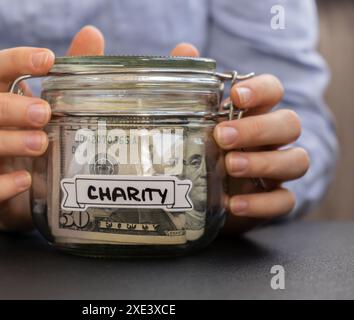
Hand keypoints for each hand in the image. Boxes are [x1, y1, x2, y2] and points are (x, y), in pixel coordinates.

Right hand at [0, 26, 104, 229]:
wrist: (30, 197)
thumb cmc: (46, 147)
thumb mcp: (61, 113)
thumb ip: (74, 77)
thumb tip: (92, 34)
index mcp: (5, 102)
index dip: (15, 61)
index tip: (48, 60)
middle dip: (4, 107)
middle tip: (44, 113)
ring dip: (3, 142)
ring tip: (41, 145)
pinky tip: (25, 182)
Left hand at [169, 44, 308, 231]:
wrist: (194, 193)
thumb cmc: (196, 146)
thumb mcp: (186, 117)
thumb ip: (187, 85)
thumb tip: (185, 51)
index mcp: (253, 113)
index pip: (273, 90)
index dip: (260, 90)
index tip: (234, 96)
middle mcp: (270, 139)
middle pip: (289, 124)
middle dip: (258, 129)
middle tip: (222, 136)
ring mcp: (274, 170)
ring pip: (297, 161)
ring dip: (266, 163)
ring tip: (230, 166)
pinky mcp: (271, 199)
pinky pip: (284, 201)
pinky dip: (262, 203)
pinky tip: (233, 204)